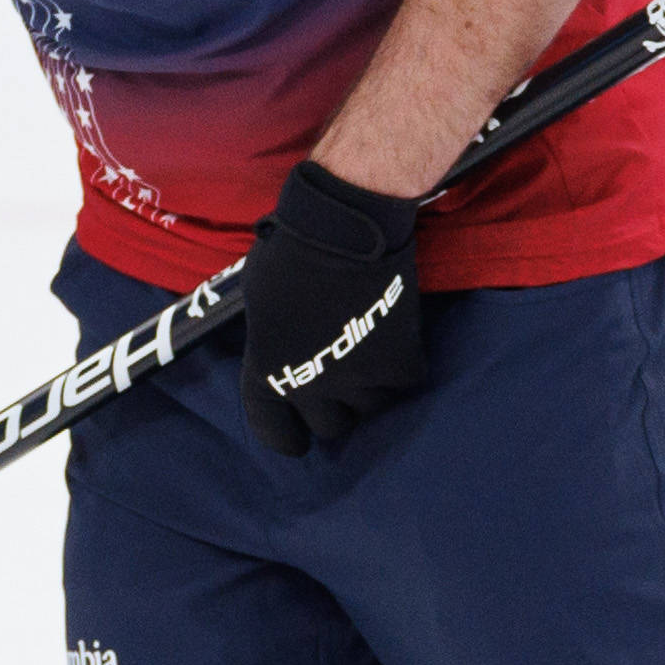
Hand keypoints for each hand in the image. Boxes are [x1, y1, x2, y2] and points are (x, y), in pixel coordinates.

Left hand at [230, 161, 426, 452]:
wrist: (344, 225)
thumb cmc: (290, 251)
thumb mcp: (261, 308)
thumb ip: (273, 345)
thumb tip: (287, 357)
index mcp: (265, 373)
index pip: (272, 431)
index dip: (287, 436)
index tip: (298, 439)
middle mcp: (309, 387)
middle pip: (330, 427)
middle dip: (336, 408)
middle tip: (344, 381)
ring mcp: (357, 381)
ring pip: (371, 410)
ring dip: (372, 389)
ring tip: (371, 353)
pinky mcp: (400, 366)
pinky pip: (403, 384)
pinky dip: (402, 365)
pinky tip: (395, 338)